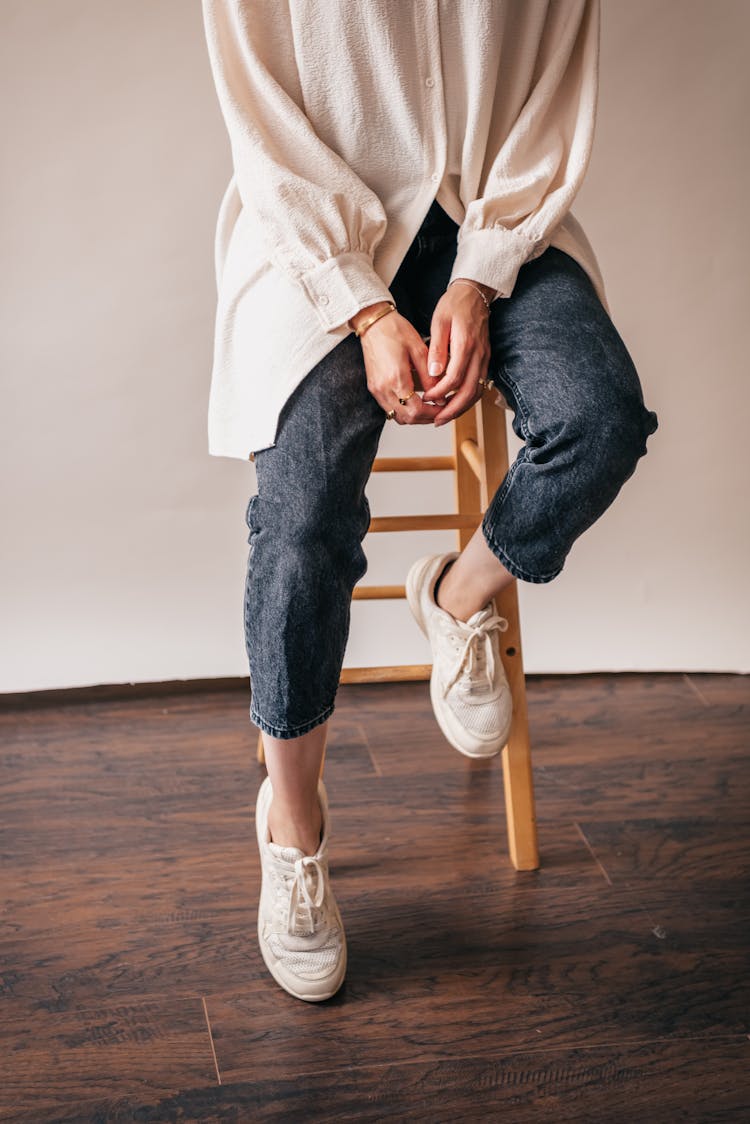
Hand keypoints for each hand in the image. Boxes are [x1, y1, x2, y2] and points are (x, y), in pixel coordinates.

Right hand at [352, 302, 441, 424]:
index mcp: (396, 378)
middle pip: (407, 418)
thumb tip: (440, 398)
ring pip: (397, 416)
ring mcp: (376, 390)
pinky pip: (390, 409)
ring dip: (414, 417)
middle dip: (426, 418)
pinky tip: (415, 402)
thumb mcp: (419, 351)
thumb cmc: (395, 331)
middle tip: (440, 411)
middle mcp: (383, 388)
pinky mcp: (374, 388)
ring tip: (430, 408)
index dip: (433, 413)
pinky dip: (404, 410)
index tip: (444, 408)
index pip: (416, 410)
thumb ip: (429, 377)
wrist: (373, 323)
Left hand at [424, 281, 493, 426]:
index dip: (440, 392)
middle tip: (437, 420)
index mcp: (466, 344)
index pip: (455, 377)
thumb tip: (434, 373)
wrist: (475, 294)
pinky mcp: (485, 360)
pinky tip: (454, 404)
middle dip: (453, 409)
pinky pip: (479, 385)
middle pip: (469, 391)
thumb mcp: (440, 322)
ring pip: (477, 391)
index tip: (427, 398)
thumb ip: (437, 349)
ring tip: (444, 417)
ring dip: (461, 408)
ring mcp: (485, 358)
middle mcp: (479, 354)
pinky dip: (468, 398)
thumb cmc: (454, 305)